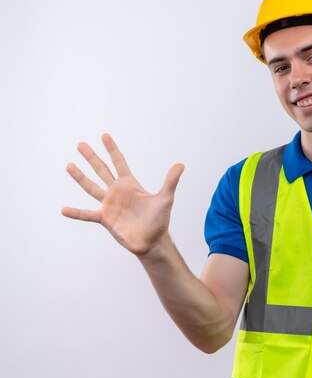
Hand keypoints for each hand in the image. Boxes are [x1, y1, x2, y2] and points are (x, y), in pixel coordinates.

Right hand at [62, 134, 183, 255]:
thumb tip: (181, 165)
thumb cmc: (159, 220)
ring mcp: (109, 205)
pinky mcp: (105, 219)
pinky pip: (87, 214)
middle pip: (102, 170)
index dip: (112, 149)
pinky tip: (64, 210)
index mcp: (130, 184)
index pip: (119, 162)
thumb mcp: (165, 198)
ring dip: (80, 177)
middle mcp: (117, 192)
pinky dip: (76, 213)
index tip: (104, 136)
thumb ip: (171, 181)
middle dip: (92, 157)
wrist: (152, 241)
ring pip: (91, 187)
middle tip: (81, 144)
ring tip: (69, 165)